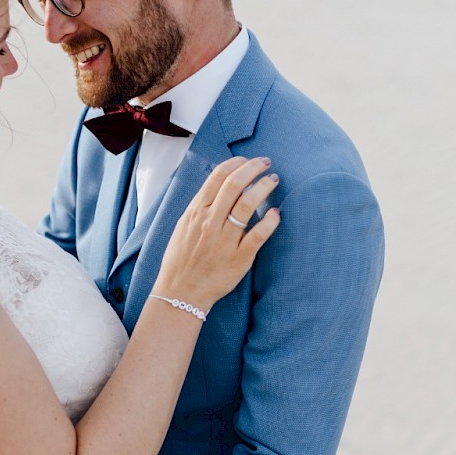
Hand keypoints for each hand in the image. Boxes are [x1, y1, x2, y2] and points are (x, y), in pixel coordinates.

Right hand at [156, 156, 279, 311]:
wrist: (180, 293)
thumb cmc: (182, 260)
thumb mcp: (184, 226)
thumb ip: (201, 206)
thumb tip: (219, 185)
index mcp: (196, 212)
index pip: (218, 176)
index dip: (237, 163)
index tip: (249, 161)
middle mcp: (210, 222)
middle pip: (235, 184)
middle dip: (254, 167)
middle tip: (266, 163)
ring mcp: (225, 240)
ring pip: (248, 204)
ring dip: (264, 187)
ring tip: (273, 180)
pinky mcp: (239, 258)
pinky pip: (259, 234)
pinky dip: (270, 220)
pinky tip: (275, 213)